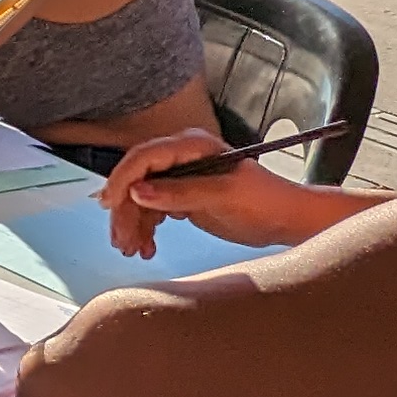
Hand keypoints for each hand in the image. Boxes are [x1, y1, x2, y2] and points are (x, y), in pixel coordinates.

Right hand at [99, 129, 296, 256]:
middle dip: (126, 211)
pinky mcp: (184, 198)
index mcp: (191, 146)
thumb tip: (138, 192)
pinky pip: (153, 211)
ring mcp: (181, 178)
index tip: (109, 204)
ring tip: (133, 250)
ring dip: (133, 224)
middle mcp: (182, 158)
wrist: (288, 219)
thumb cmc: (266, 200)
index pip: (144, 158)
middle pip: (137, 180)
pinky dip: (146, 229)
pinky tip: (147, 247)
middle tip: (122, 240)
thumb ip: (180, 193)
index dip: (122, 179)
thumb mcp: (223, 196)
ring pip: (141, 199)